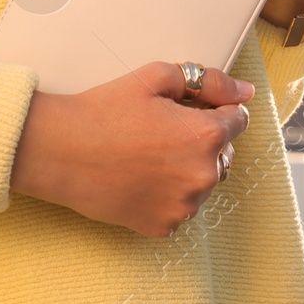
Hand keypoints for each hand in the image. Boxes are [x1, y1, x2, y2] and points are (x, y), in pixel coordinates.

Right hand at [9, 62, 253, 236]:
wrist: (59, 150)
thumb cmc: (105, 110)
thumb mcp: (158, 77)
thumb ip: (209, 82)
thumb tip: (245, 92)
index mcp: (206, 137)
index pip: (238, 119)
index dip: (215, 108)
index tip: (189, 109)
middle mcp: (202, 176)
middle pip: (223, 153)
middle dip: (202, 139)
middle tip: (161, 130)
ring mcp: (184, 206)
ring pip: (201, 182)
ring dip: (186, 168)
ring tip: (147, 154)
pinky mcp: (163, 227)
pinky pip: (179, 206)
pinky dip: (167, 194)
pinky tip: (139, 177)